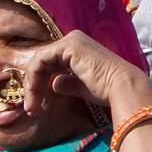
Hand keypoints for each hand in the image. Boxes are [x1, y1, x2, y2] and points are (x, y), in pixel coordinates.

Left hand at [21, 30, 151, 115]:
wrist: (121, 88)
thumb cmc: (107, 90)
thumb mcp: (81, 87)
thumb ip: (66, 83)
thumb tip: (54, 85)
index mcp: (78, 48)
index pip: (49, 65)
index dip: (38, 86)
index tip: (35, 108)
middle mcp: (73, 40)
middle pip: (42, 63)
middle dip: (33, 88)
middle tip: (30, 110)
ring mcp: (70, 41)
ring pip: (39, 63)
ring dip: (32, 87)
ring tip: (32, 108)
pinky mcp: (68, 46)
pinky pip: (41, 61)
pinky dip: (34, 79)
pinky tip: (35, 96)